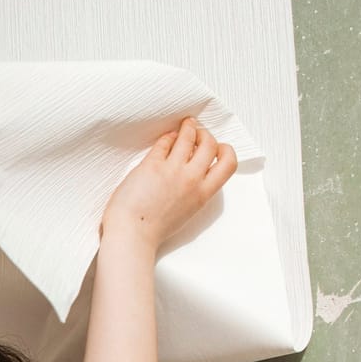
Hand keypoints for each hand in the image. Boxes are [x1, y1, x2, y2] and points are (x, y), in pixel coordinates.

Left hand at [100, 118, 236, 251]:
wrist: (132, 235)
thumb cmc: (153, 230)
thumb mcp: (186, 212)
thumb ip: (194, 193)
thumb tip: (193, 175)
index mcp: (203, 195)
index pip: (228, 164)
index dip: (225, 151)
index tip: (218, 148)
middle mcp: (192, 179)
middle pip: (210, 144)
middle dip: (206, 135)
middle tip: (198, 133)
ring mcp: (173, 170)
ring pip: (189, 137)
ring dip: (189, 128)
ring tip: (185, 126)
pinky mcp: (153, 165)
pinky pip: (165, 142)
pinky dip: (167, 137)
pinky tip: (165, 139)